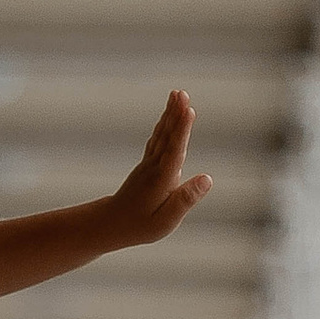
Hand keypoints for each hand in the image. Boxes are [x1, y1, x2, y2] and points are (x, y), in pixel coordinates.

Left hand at [107, 92, 210, 249]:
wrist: (111, 224)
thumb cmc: (141, 225)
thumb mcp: (166, 220)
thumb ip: (186, 199)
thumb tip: (208, 178)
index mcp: (162, 179)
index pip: (175, 149)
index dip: (183, 129)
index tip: (189, 109)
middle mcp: (154, 166)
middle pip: (168, 135)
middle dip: (176, 113)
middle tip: (183, 92)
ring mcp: (149, 163)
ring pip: (162, 134)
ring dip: (170, 113)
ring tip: (178, 94)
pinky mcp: (147, 164)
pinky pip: (158, 139)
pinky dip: (164, 124)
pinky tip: (168, 114)